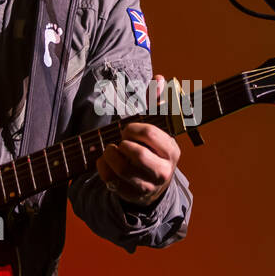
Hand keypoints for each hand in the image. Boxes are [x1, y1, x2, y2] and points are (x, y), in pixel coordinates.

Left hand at [96, 75, 180, 205]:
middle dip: (123, 143)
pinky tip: (103, 160)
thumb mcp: (157, 127)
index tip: (128, 129)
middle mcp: (163, 171)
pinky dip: (102, 168)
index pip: (151, 134)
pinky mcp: (131, 196)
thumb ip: (157, 102)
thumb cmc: (153, 149)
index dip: (134, 128)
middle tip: (120, 140)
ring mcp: (147, 186)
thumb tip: (160, 79)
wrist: (153, 184)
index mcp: (172, 151)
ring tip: (110, 149)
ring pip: (122, 169)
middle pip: (137, 154)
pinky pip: (111, 182)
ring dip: (110, 154)